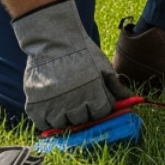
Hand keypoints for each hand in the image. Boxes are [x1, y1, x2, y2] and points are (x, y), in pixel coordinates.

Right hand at [11, 0, 128, 129]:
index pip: (101, 113)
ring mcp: (53, 105)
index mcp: (93, 93)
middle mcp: (73, 102)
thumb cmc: (81, 51)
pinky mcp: (35, 104)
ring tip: (63, 100)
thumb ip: (115, 85)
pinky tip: (50, 108)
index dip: (100, 106)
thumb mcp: (102, 66)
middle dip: (83, 111)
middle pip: (82, 120)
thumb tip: (130, 99)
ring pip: (63, 124)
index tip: (94, 98)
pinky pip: (43, 124)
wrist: (53, 39)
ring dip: (65, 117)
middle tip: (77, 97)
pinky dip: (47, 120)